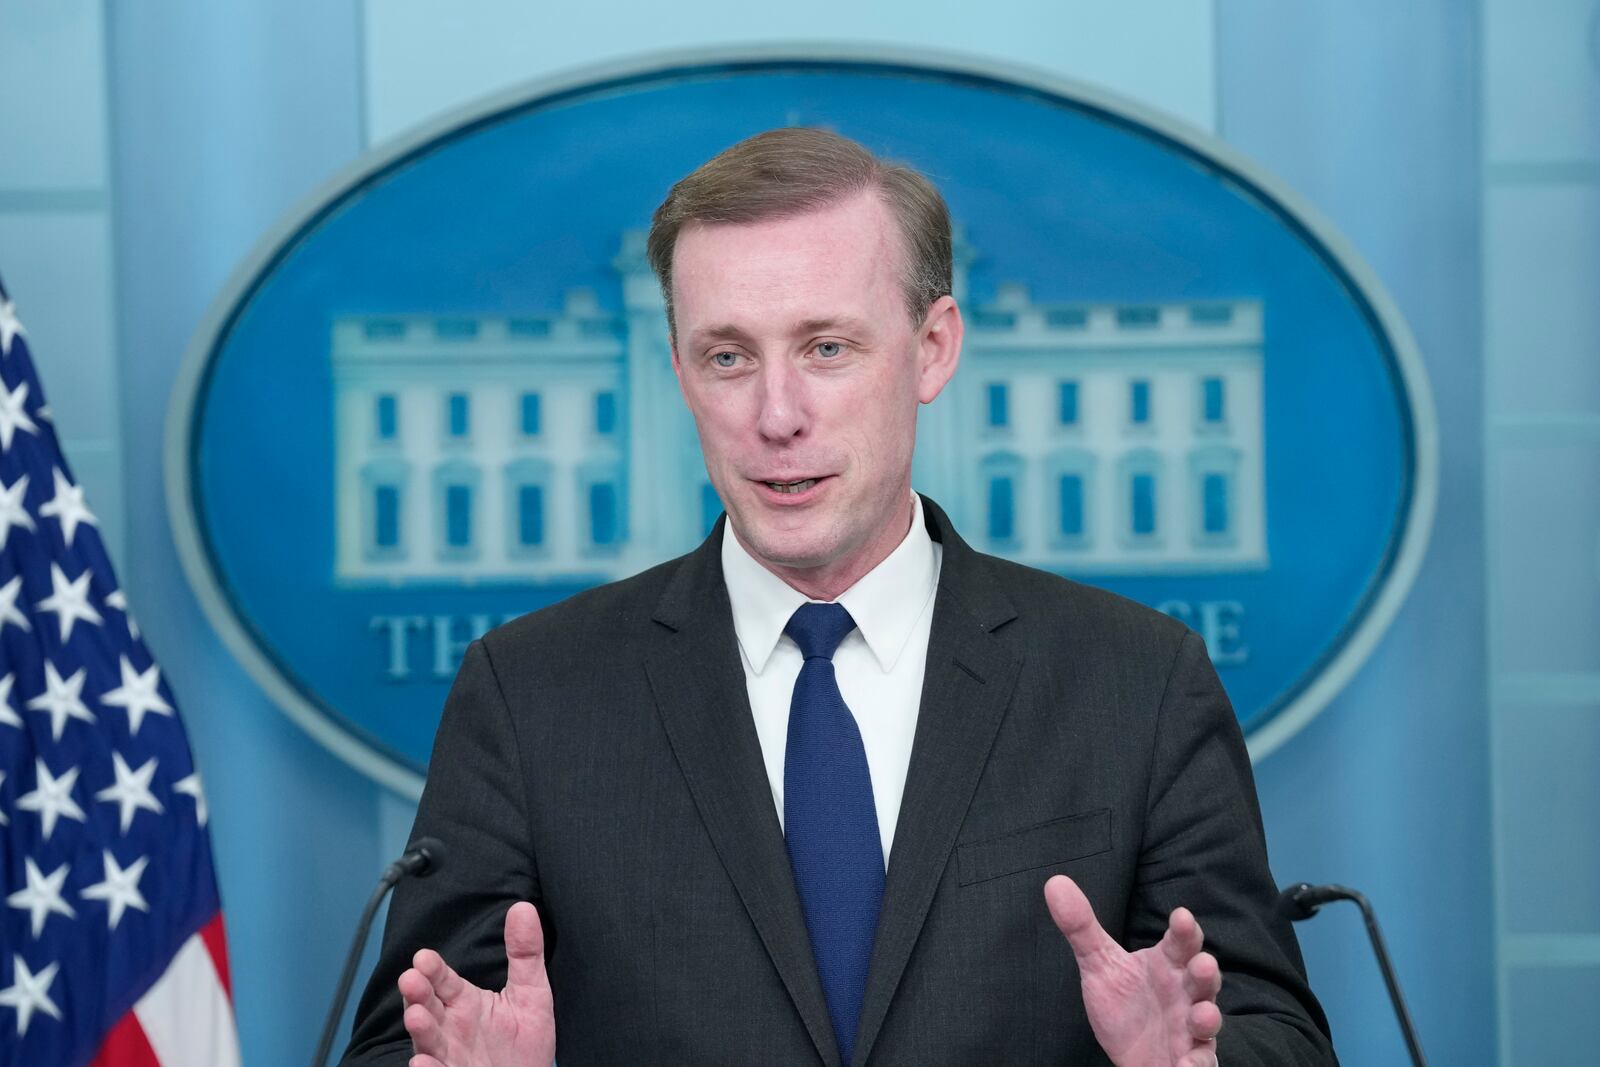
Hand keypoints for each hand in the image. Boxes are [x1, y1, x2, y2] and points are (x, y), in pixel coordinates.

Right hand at [397, 901, 555, 1066]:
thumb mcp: (532, 994)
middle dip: (417, 994)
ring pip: (428, 1041)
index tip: (424, 957)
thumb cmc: (525, 1043)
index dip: (433, 969)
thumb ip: (525, 954)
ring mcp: (449, 1056)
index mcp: (465, 1003)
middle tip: (410, 979)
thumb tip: (523, 907)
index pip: (444, 981)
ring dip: (419, 1029)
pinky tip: (422, 1062)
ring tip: (416, 1016)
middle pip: (428, 1006)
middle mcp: (451, 1028)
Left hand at [1044, 876, 1221, 1066]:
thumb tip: (1054, 882)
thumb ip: (1081, 927)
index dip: (1183, 930)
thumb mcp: (1099, 965)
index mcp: (1167, 964)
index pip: (1180, 942)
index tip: (1180, 916)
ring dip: (1208, 1017)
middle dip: (1206, 972)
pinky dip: (1196, 1064)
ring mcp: (1192, 1028)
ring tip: (1201, 1015)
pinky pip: (1200, 1062)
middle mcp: (1186, 993)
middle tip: (1202, 964)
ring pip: (1207, 1020)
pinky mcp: (1191, 1059)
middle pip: (1202, 979)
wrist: (1133, 1053)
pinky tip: (1186, 1066)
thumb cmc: (1126, 1004)